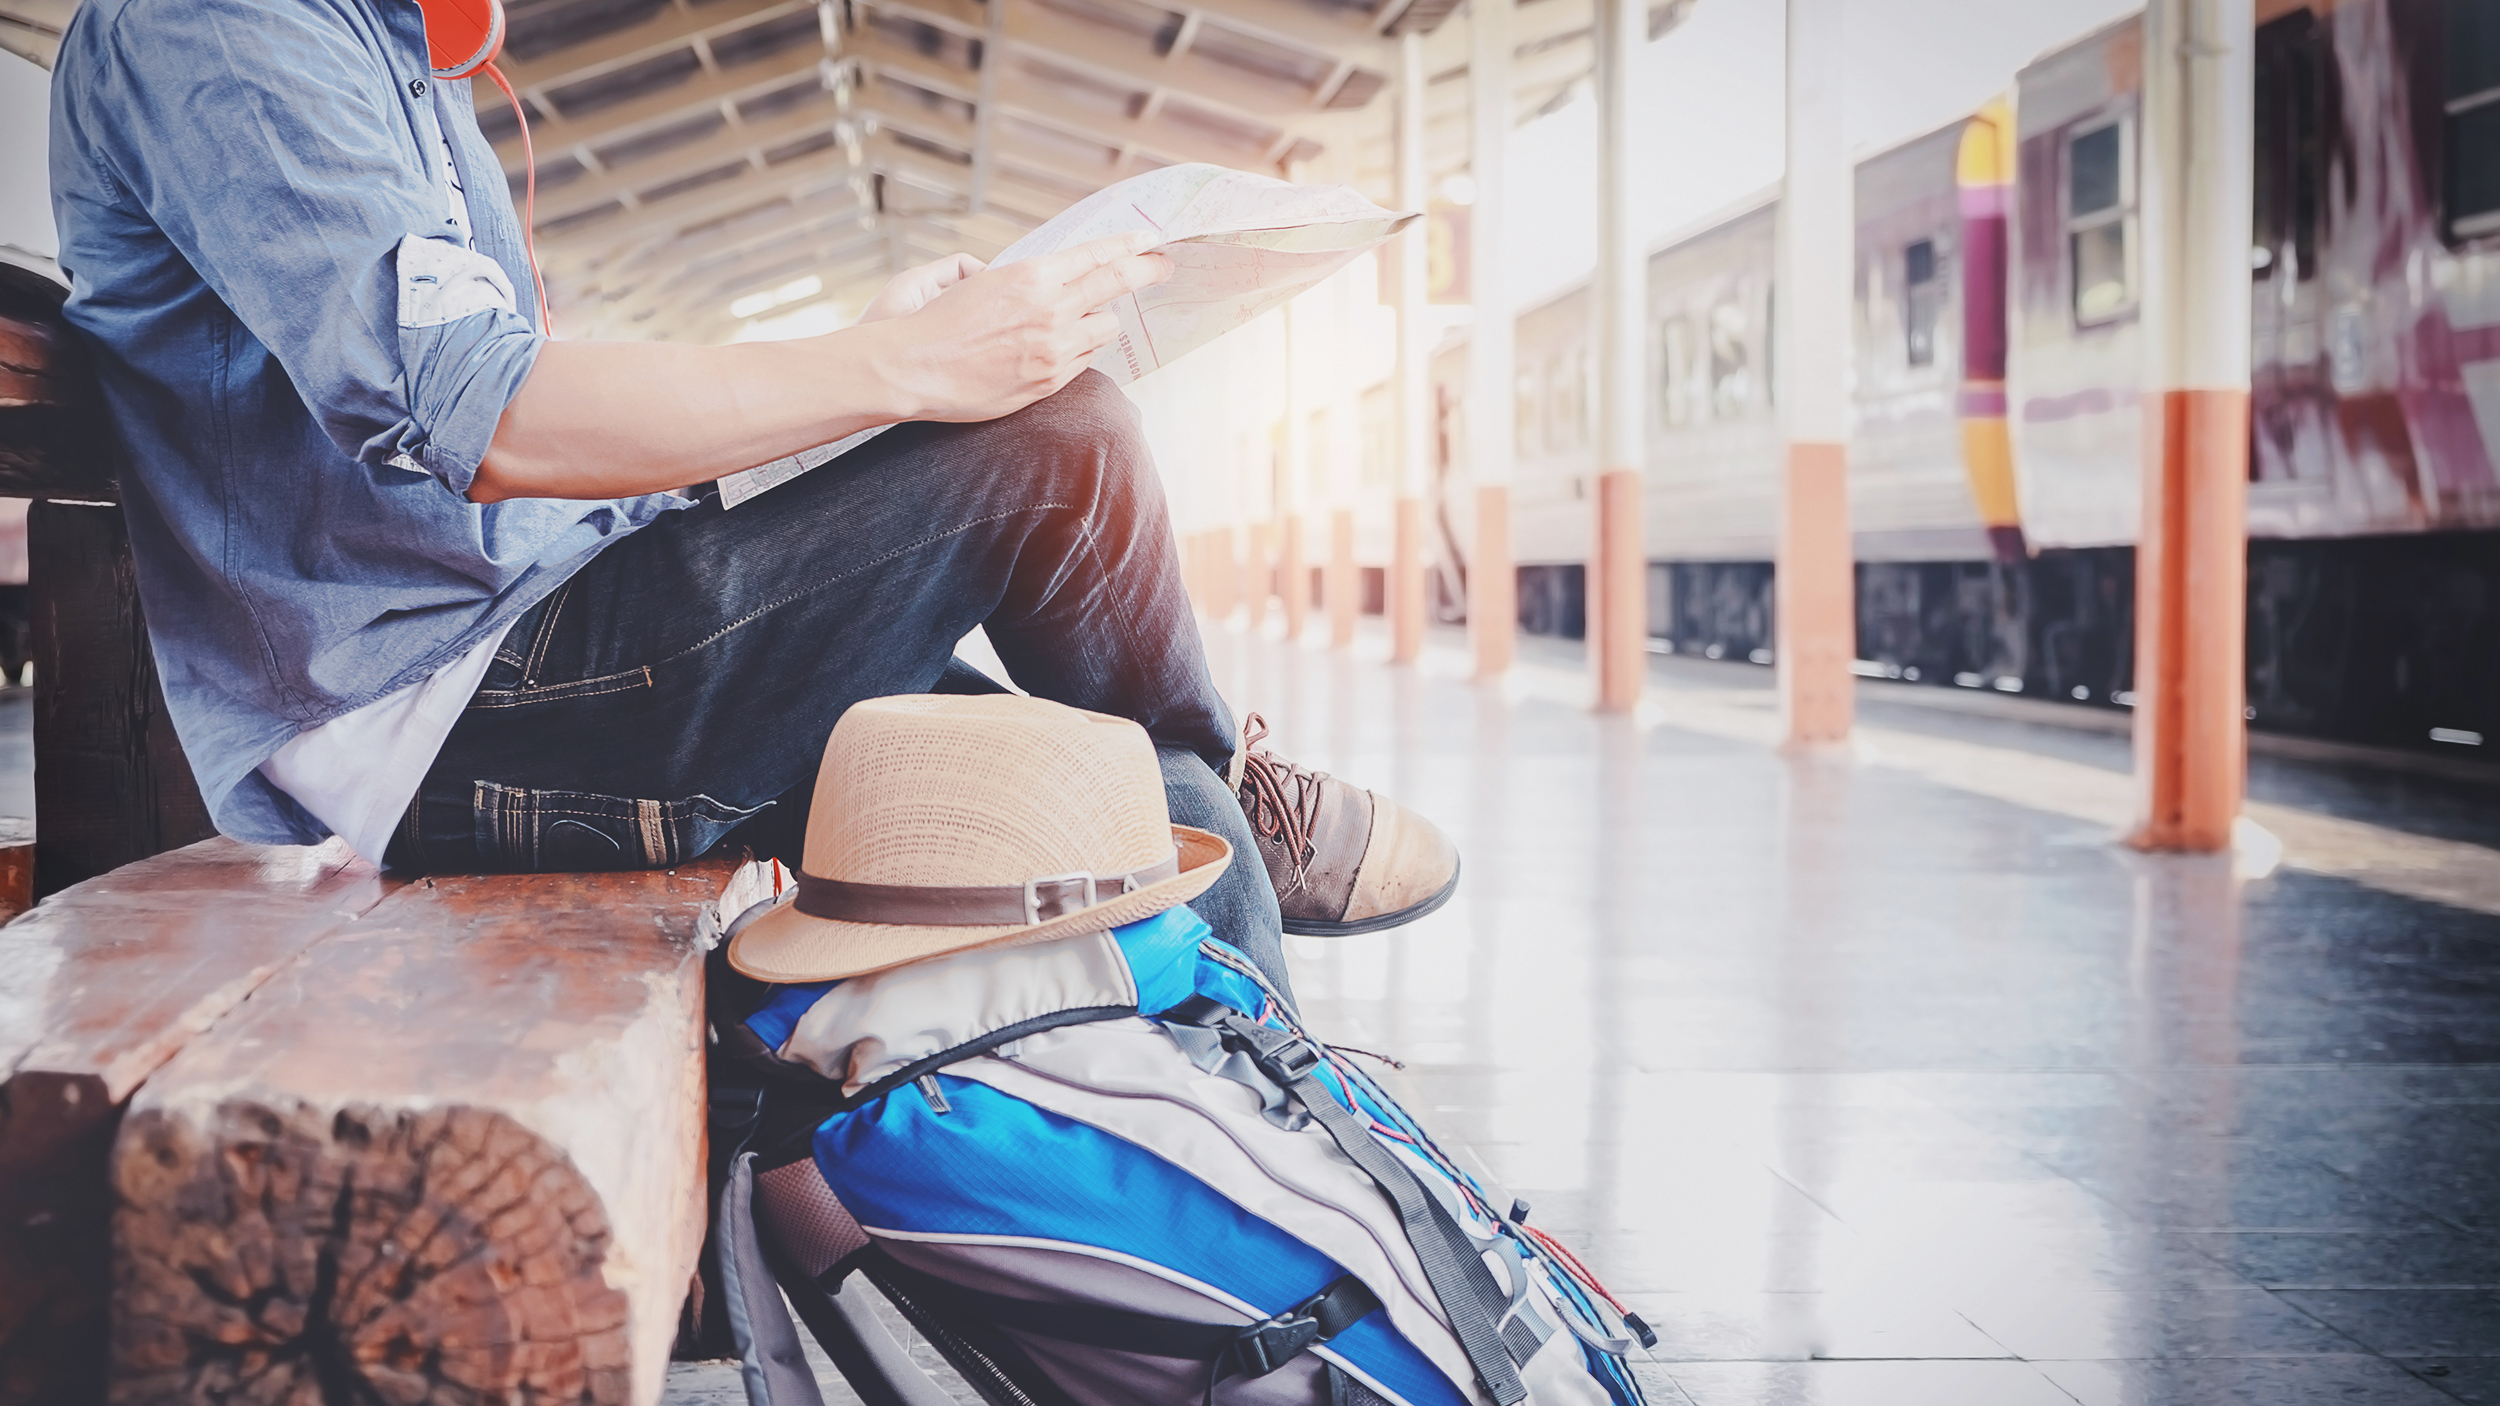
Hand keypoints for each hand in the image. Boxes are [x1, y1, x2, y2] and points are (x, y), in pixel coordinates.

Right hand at [865, 231, 1172, 423]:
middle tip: (1164, 265)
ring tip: (1080, 319)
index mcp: (1032, 277)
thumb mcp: (979, 282)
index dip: (1129, 246)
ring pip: (1105, 329)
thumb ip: (1022, 279)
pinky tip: (1057, 348)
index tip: (1150, 239)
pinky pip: (1084, 361)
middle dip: (1147, 270)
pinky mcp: (1050, 380)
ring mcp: (1055, 349)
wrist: (915, 369)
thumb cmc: (938, 323)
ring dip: (1099, 320)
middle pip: (1116, 285)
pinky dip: (1078, 350)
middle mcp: (1051, 311)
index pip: (1096, 255)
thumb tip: (1049, 277)